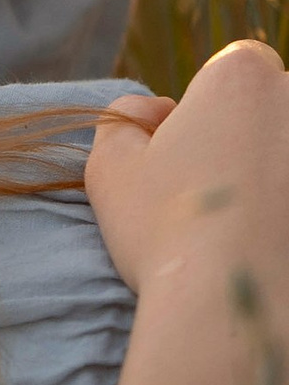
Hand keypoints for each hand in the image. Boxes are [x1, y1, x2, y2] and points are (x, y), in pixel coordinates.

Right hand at [85, 44, 288, 298]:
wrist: (237, 315)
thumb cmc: (167, 234)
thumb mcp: (113, 168)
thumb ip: (127, 119)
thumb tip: (159, 110)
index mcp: (244, 77)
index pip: (240, 69)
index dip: (215, 111)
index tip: (197, 158)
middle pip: (283, 110)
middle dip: (260, 143)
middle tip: (229, 202)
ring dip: (283, 182)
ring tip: (257, 236)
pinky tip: (281, 253)